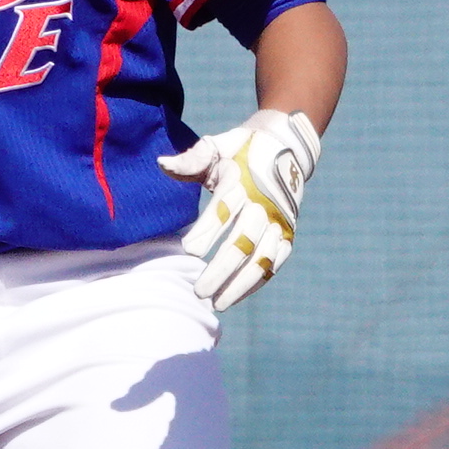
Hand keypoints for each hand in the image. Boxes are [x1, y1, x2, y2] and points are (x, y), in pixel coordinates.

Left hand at [159, 109, 320, 311]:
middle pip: (243, 241)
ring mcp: (278, 220)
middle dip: (221, 268)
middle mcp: (264, 203)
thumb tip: (161, 164)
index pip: (225, 208)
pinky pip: (274, 261)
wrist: (285, 145)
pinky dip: (257, 281)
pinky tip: (235, 296)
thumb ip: (191, 160)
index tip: (188, 250)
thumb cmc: (238, 150)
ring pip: (261, 257)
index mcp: (242, 180)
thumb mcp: (216, 147)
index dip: (208, 229)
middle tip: (198, 290)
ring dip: (240, 283)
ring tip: (217, 303)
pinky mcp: (287, 232)